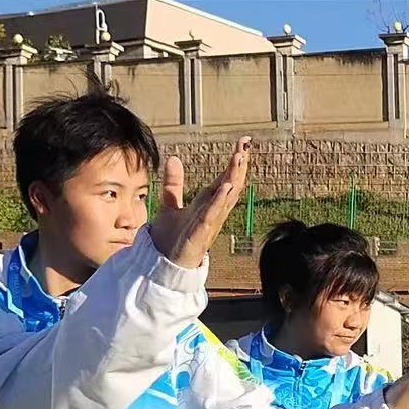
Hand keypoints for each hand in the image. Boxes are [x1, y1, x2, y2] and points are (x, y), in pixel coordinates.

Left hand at [145, 136, 253, 269]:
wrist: (162, 266)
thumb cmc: (171, 239)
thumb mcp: (170, 206)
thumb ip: (173, 185)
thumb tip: (174, 158)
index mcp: (207, 204)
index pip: (225, 178)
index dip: (235, 161)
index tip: (244, 142)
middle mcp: (213, 212)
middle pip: (231, 185)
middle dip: (239, 165)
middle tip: (246, 144)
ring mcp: (209, 223)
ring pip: (226, 198)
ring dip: (233, 177)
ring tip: (239, 158)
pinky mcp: (200, 234)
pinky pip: (212, 216)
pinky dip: (219, 201)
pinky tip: (225, 187)